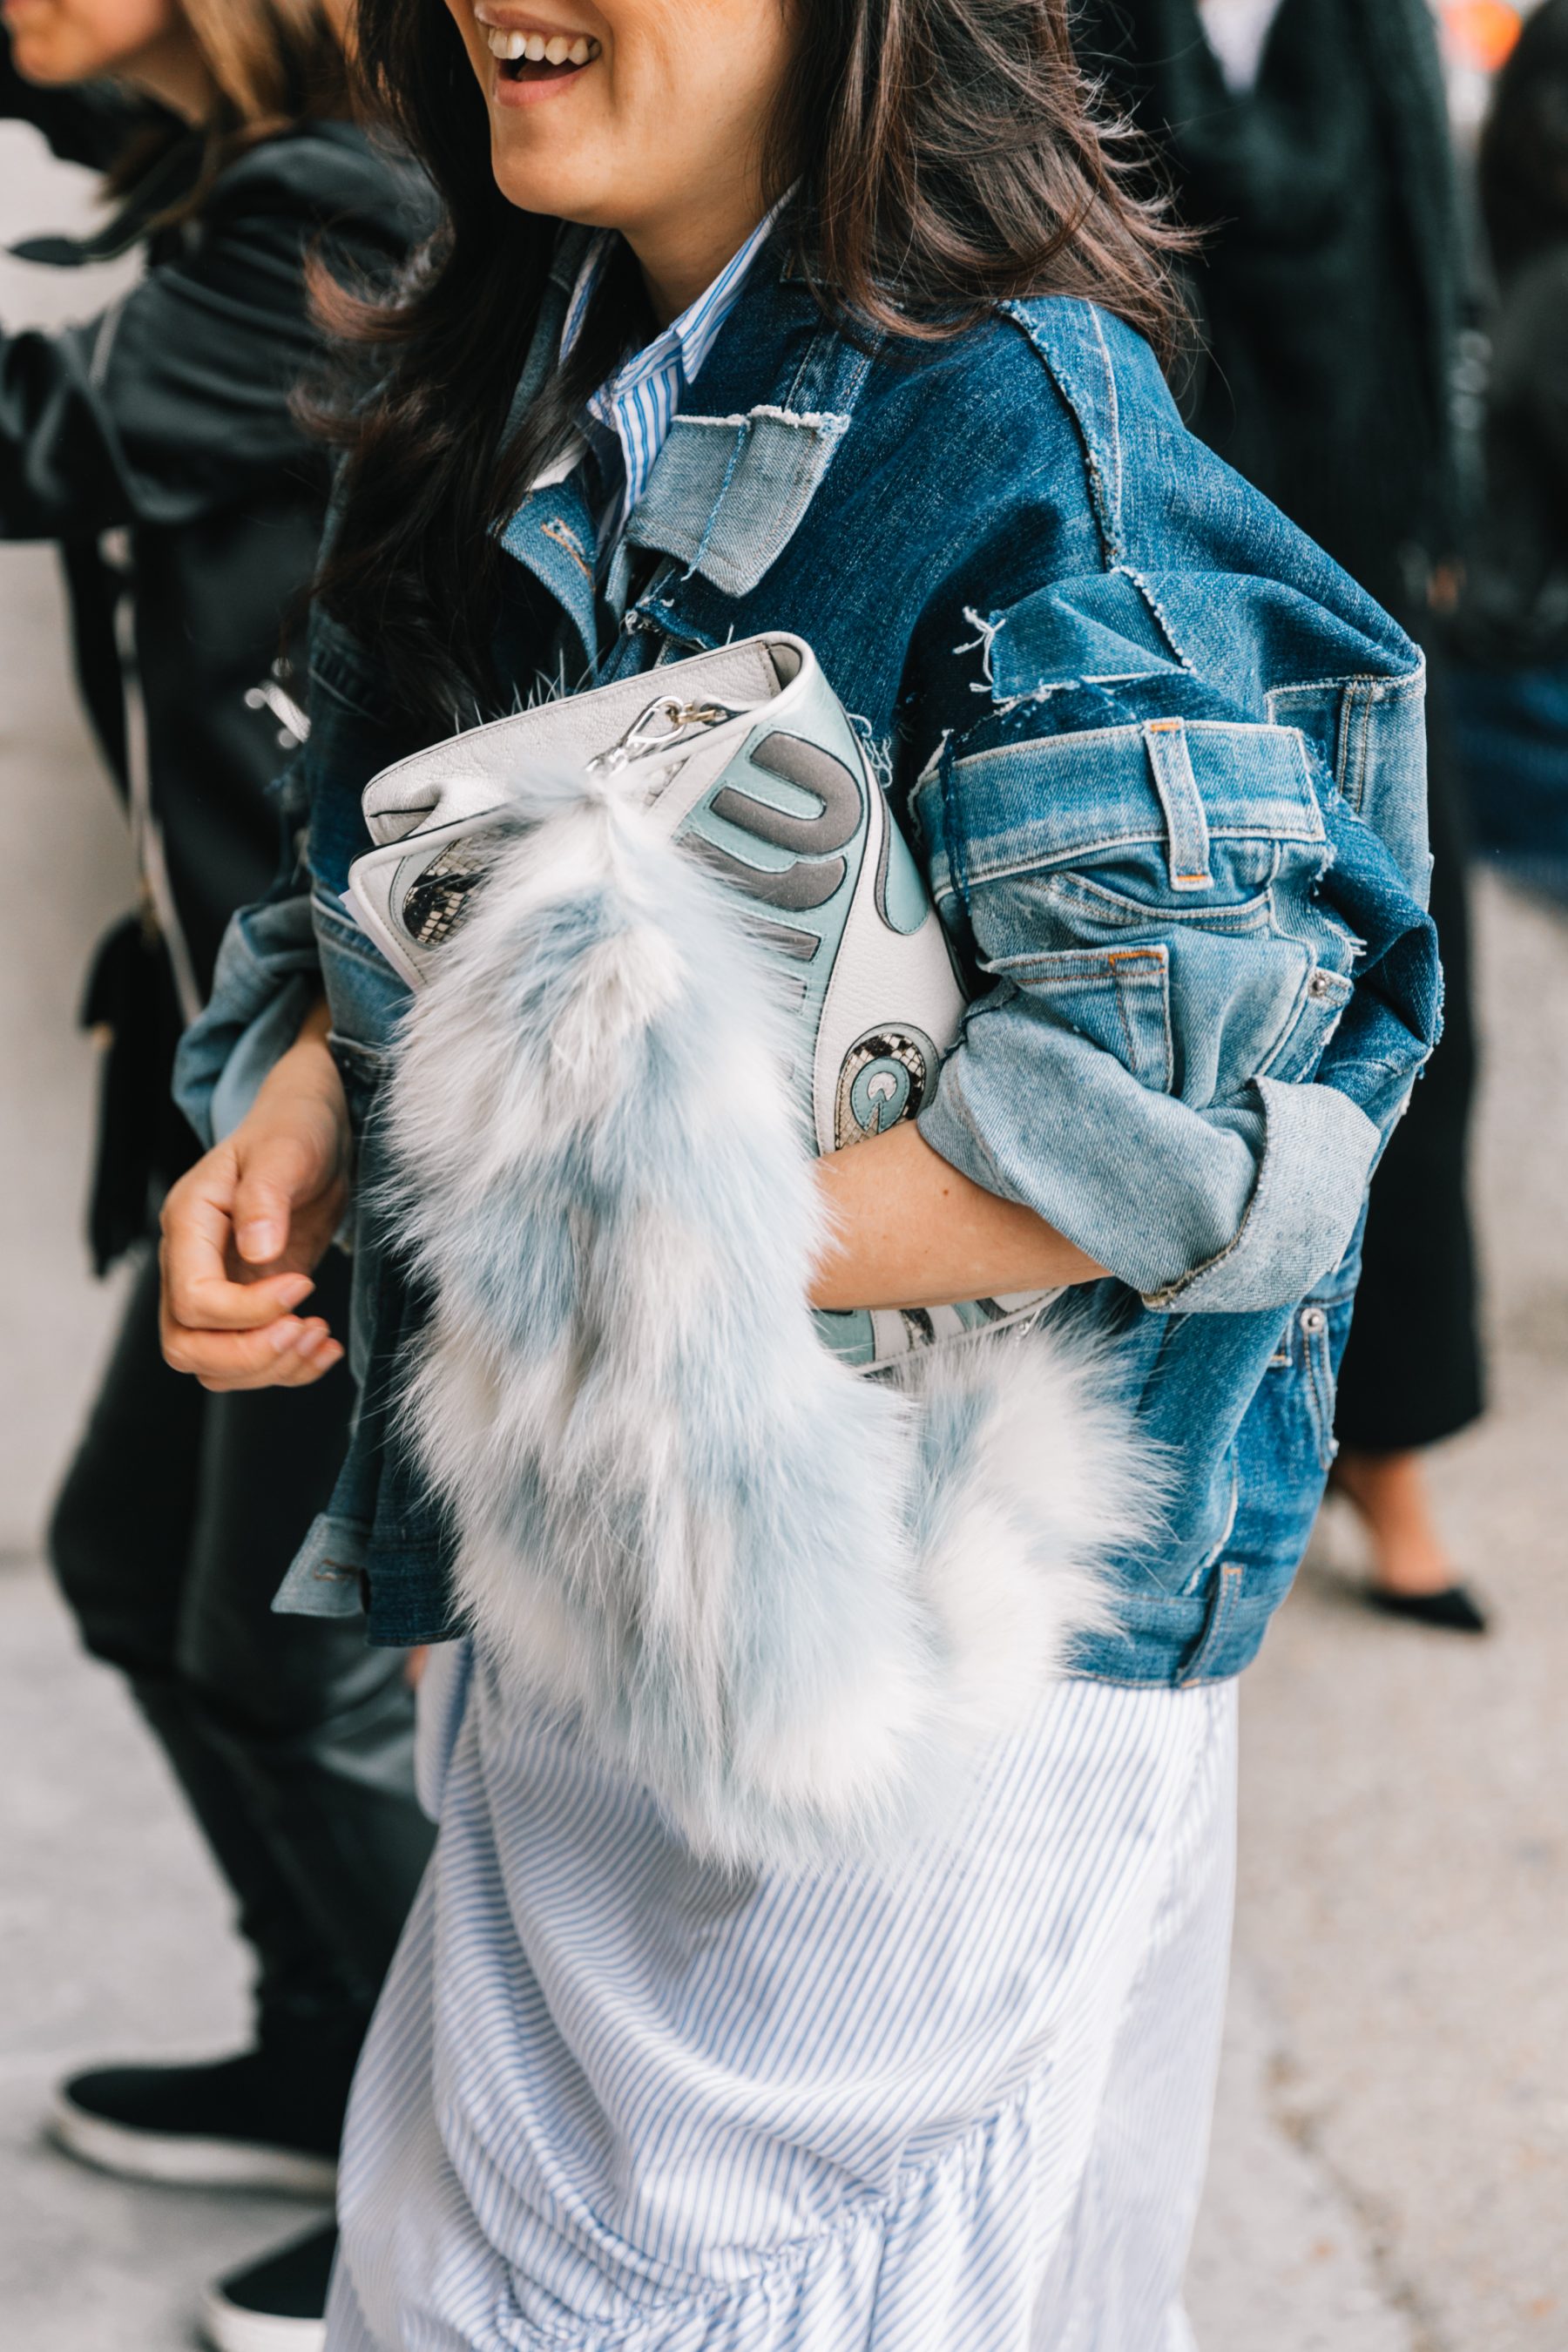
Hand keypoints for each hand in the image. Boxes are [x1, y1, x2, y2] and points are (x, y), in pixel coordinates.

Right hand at [160, 1001, 351, 1390]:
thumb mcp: (285, 1148)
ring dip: (269, 1369)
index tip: (304, 1285)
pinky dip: (286, 1368)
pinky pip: (248, 1358)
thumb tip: (257, 1252)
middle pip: (185, 1345)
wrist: (313, 1130)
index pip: (193, 1298)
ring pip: (212, 1364)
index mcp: (189, 1223)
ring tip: (321, 1339)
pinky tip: (327, 1347)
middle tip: (308, 1329)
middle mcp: (191, 1263)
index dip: (247, 1310)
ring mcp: (217, 1288)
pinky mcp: (249, 1304)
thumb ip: (265, 1196)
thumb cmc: (294, 1129)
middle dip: (249, 1354)